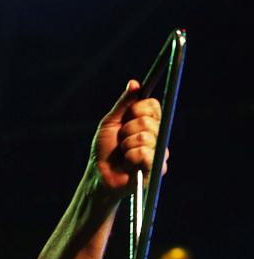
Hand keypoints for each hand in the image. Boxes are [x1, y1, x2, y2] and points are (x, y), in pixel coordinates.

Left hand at [90, 79, 167, 193]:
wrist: (99, 176)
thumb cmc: (104, 150)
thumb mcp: (110, 123)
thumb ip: (123, 104)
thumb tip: (134, 82)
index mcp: (147, 122)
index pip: (153, 105)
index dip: (139, 108)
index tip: (127, 117)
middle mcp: (156, 135)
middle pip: (149, 120)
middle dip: (127, 130)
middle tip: (121, 141)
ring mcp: (159, 151)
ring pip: (146, 137)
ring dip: (127, 145)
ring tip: (123, 154)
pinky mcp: (157, 168)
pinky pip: (146, 154)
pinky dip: (131, 157)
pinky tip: (128, 164)